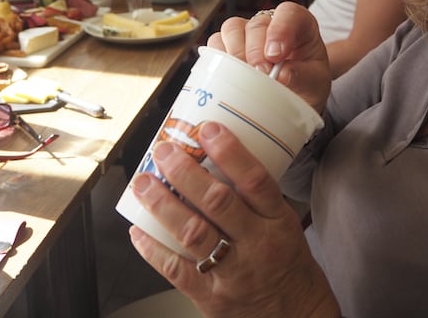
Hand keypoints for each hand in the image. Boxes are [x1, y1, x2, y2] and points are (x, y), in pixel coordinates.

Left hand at [130, 121, 340, 317]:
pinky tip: (138, 230)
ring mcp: (233, 273)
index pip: (256, 181)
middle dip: (185, 172)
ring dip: (162, 204)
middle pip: (218, 202)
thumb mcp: (286, 226)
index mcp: (278, 222)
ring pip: (193, 233)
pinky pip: (177, 270)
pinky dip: (153, 249)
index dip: (230, 152)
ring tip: (143, 183)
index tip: (208, 129)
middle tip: (164, 151)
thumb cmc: (289, 267)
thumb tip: (218, 157)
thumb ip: (255, 198)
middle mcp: (256, 245)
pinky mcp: (211, 297)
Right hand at [207, 1, 330, 113]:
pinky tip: (228, 74)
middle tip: (261, 74)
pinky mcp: (229, 45)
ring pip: (233, 28)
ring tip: (243, 77)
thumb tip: (282, 75)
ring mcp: (248, 33)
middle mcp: (271, 25)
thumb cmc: (307, 85)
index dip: (281, 30)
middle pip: (257, 24)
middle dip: (256, 50)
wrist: (295, 97)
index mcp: (300, 26)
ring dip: (236, 53)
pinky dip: (219, 57)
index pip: (290, 14)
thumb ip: (303, 76)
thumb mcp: (315, 83)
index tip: (276, 55)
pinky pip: (216, 42)